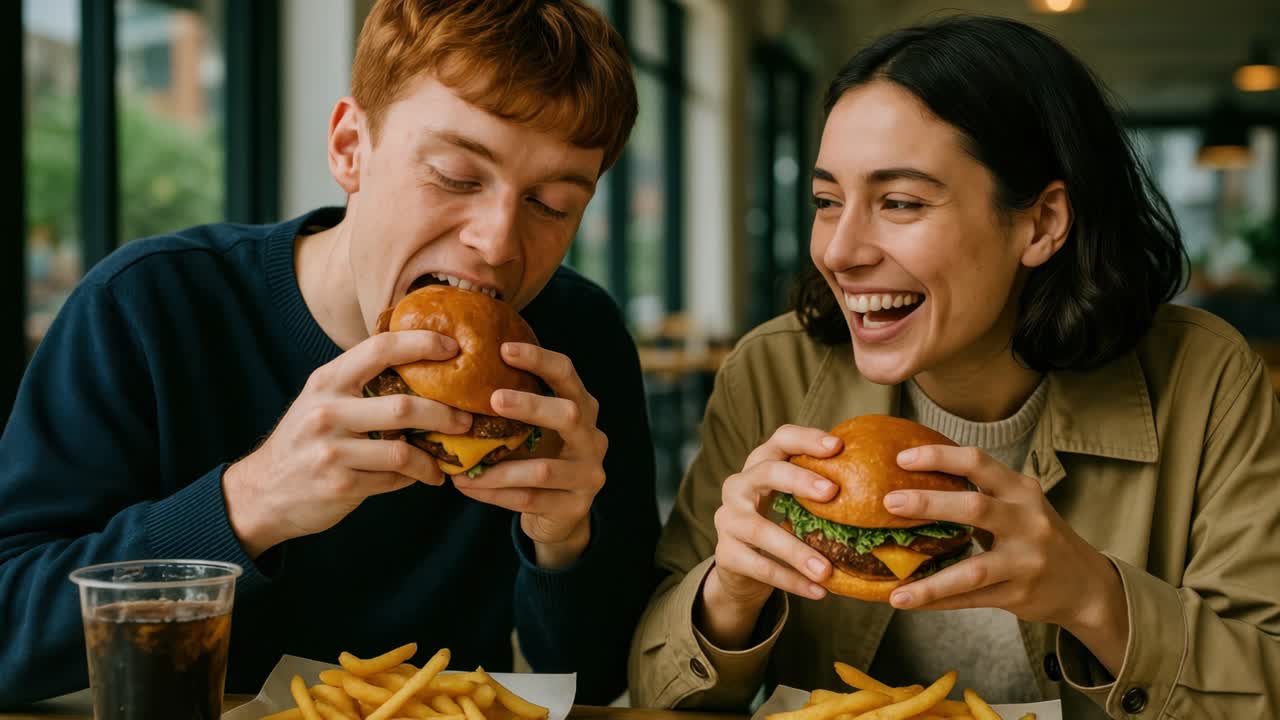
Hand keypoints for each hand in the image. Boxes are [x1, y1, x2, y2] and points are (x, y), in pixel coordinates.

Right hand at [223, 331, 471, 557]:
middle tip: (466, 418)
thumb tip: (424, 365)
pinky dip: (412, 479)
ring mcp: (331, 450)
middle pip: (403, 406)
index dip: (422, 343)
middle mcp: (327, 411)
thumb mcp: (324, 399)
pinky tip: (421, 477)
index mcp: (327, 380)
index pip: (380, 348)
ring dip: (434, 457)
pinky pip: (393, 480)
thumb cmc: (305, 439)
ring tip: (446, 460)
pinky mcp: (339, 484)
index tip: (454, 348)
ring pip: (403, 451)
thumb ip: (362, 382)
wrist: (262, 491)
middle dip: (445, 413)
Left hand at [451, 342, 607, 568]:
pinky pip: (530, 499)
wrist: (559, 514)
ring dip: (498, 468)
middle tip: (493, 399)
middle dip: (531, 405)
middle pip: (570, 415)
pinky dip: (495, 493)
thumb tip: (456, 376)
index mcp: (583, 408)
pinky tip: (468, 486)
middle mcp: (593, 438)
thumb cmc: (538, 458)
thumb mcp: (533, 429)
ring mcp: (589, 474)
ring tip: (461, 466)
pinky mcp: (576, 506)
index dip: (540, 359)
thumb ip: (512, 407)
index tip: (504, 349)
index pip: (567, 375)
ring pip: (544, 469)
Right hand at [697, 425, 840, 649]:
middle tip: (832, 493)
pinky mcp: (726, 553)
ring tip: (828, 570)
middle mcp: (738, 486)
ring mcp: (728, 520)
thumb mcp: (796, 501)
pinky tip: (819, 591)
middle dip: (799, 480)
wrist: (742, 568)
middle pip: (766, 473)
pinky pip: (760, 567)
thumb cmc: (780, 524)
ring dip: (796, 550)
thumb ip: (822, 490)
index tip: (837, 446)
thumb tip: (886, 488)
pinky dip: (791, 580)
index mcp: (761, 465)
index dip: (806, 439)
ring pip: (760, 530)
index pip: (780, 439)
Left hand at [885, 445, 1128, 671]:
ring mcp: (1026, 560)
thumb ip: (980, 492)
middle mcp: (1027, 521)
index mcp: (1021, 490)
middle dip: (929, 503)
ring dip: (930, 581)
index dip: (939, 457)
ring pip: (972, 570)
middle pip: (974, 507)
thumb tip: (913, 481)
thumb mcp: (1019, 504)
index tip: (902, 458)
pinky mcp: (1020, 593)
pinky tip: (909, 600)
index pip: (978, 462)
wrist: (1086, 584)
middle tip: (888, 502)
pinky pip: (972, 599)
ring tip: (895, 588)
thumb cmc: (1037, 535)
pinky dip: (938, 600)